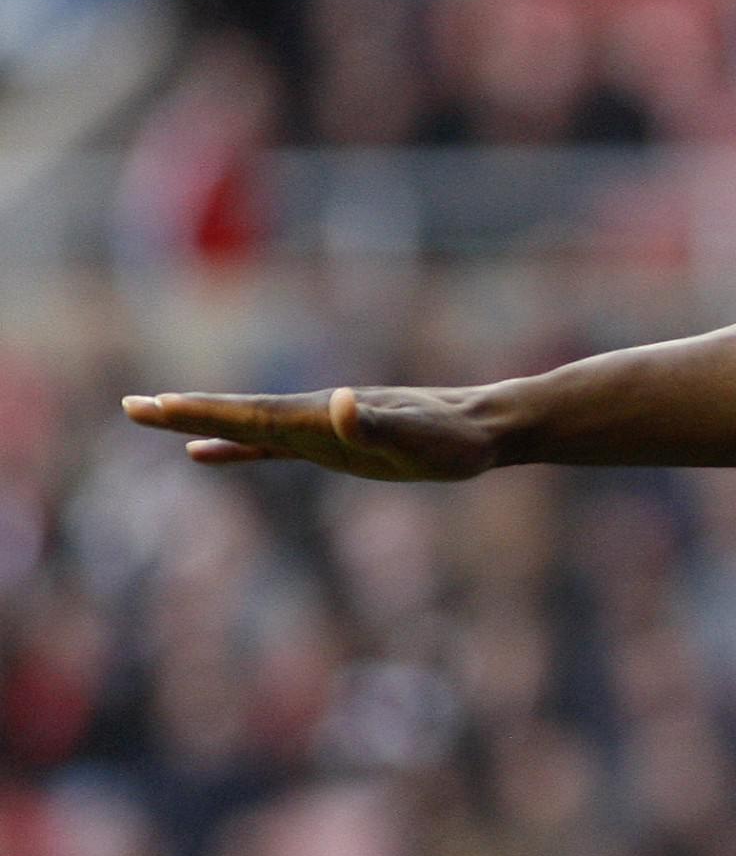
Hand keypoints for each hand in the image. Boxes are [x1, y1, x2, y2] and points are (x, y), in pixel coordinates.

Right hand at [121, 387, 498, 481]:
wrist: (484, 428)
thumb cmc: (453, 440)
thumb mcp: (420, 439)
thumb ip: (377, 425)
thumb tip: (341, 402)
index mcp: (325, 416)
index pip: (251, 413)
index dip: (204, 412)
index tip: (155, 406)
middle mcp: (317, 416)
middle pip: (239, 412)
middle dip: (185, 412)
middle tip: (131, 406)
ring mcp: (322, 429)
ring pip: (248, 425)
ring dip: (201, 423)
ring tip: (154, 419)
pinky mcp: (335, 444)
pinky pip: (272, 445)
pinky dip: (235, 447)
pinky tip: (207, 453)